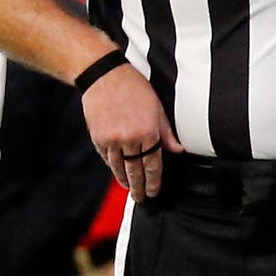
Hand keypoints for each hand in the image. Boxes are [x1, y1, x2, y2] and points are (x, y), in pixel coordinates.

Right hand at [81, 62, 183, 196]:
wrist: (104, 76)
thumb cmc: (134, 88)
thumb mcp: (158, 108)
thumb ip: (167, 132)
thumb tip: (178, 150)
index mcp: (148, 132)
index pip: (153, 164)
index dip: (154, 180)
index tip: (155, 191)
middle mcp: (130, 139)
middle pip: (135, 170)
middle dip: (140, 187)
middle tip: (142, 199)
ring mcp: (112, 139)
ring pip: (119, 167)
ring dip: (124, 180)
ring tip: (129, 189)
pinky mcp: (98, 137)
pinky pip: (106, 158)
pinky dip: (112, 166)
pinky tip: (116, 172)